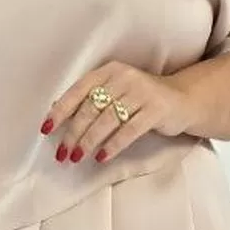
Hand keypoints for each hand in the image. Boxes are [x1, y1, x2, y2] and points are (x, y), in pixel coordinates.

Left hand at [41, 61, 195, 165]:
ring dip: (89, 141)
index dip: (60, 111)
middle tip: (63, 153)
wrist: (183, 99)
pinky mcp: (156, 109)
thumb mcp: (115, 92)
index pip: (78, 90)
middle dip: (73, 133)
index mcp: (108, 71)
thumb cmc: (141, 99)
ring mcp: (141, 92)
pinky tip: (102, 157)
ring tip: (77, 157)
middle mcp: (123, 77)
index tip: (46, 129)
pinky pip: (129, 130)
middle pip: (91, 108)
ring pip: (107, 120)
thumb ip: (90, 99)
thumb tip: (56, 113)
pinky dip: (113, 145)